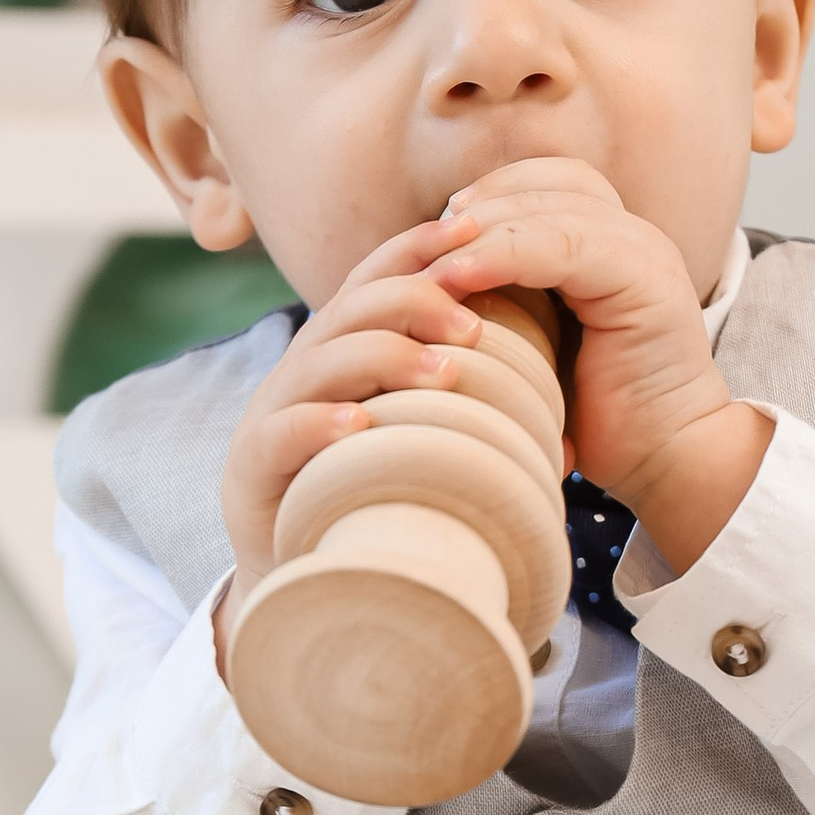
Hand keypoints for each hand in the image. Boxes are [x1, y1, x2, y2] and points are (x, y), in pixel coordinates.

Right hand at [214, 240, 504, 668]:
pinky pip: (279, 434)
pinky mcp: (251, 469)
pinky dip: (318, 425)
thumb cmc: (381, 499)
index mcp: (347, 347)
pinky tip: (360, 426)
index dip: (423, 246)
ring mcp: (273, 415)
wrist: (311, 584)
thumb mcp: (425, 434)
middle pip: (352, 307)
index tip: (478, 229)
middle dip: (414, 301)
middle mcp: (305, 368)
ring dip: (384, 358)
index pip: (380, 276)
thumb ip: (462, 399)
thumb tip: (563, 383)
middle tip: (474, 324)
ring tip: (443, 373)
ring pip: (320, 360)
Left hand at [420, 160, 771, 573]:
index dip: (492, 194)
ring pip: (553, 207)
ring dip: (483, 231)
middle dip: (482, 207)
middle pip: (550, 183)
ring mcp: (645, 253)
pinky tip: (458, 278)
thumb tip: (432, 278)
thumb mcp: (543, 341)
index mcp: (614, 242)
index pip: (550, 181)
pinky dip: (504, 254)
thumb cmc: (597, 414)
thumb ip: (513, 299)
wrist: (666, 459)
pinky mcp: (645, 281)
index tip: (435, 231)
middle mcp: (635, 236)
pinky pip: (564, 245)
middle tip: (422, 244)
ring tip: (432, 265)